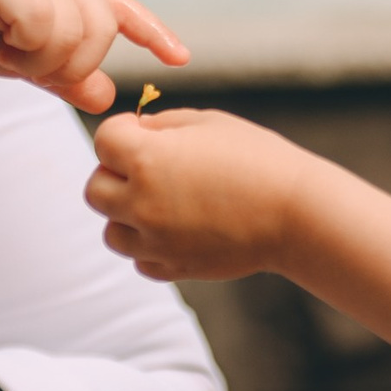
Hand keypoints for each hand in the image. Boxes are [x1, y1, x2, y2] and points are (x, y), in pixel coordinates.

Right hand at [0, 0, 184, 112]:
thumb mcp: (27, 61)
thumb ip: (65, 78)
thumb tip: (106, 96)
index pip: (124, 10)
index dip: (154, 33)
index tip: (180, 59)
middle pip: (103, 31)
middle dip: (75, 65)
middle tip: (33, 71)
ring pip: (76, 32)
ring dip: (47, 62)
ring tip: (15, 59)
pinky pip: (45, 26)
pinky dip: (29, 51)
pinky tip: (6, 50)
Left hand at [86, 108, 328, 280]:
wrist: (296, 213)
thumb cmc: (258, 159)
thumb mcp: (208, 123)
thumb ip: (162, 125)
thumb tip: (136, 133)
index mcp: (147, 158)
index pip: (103, 140)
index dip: (121, 132)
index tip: (143, 133)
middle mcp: (142, 202)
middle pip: (94, 189)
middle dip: (115, 174)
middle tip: (148, 168)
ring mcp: (155, 240)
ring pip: (111, 231)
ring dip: (126, 215)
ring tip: (161, 202)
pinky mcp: (174, 267)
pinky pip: (140, 260)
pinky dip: (150, 246)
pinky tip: (177, 229)